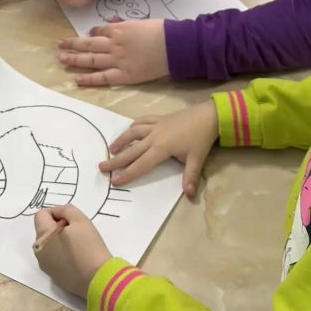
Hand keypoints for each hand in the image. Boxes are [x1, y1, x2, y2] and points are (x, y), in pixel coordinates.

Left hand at [33, 204, 110, 296]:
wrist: (97, 278)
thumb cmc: (89, 246)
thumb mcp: (80, 220)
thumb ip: (66, 210)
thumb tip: (57, 212)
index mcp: (42, 236)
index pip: (41, 215)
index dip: (56, 212)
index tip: (71, 220)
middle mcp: (39, 251)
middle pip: (44, 230)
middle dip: (57, 226)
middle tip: (77, 232)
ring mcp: (45, 265)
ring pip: (49, 244)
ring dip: (59, 240)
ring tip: (78, 246)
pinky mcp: (52, 276)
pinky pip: (53, 257)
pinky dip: (62, 253)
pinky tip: (76, 258)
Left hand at [58, 18, 168, 85]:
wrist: (173, 45)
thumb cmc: (161, 31)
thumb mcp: (140, 22)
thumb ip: (123, 23)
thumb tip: (112, 21)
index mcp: (118, 29)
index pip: (99, 32)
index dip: (91, 34)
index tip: (86, 36)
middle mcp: (113, 44)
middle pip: (88, 45)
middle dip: (72, 44)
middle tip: (59, 44)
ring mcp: (116, 60)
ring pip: (90, 59)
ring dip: (74, 59)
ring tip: (61, 59)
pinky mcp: (123, 75)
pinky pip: (102, 77)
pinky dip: (88, 78)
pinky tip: (76, 79)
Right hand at [101, 101, 218, 196]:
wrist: (208, 115)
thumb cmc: (201, 138)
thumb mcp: (197, 159)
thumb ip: (190, 177)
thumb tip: (189, 195)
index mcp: (161, 148)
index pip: (141, 164)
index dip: (127, 174)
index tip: (114, 181)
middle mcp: (154, 136)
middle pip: (131, 149)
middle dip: (116, 159)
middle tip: (102, 167)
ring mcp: (156, 125)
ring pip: (133, 132)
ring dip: (121, 140)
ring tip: (111, 149)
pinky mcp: (160, 118)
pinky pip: (142, 120)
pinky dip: (134, 125)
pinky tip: (129, 129)